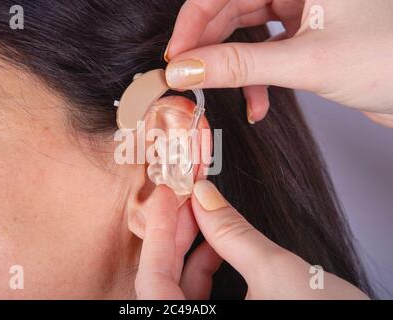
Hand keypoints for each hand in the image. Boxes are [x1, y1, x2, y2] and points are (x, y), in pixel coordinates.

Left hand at [135, 181, 368, 298]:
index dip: (157, 233)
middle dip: (173, 238)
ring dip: (189, 251)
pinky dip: (203, 270)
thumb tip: (206, 196)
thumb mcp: (278, 273)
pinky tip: (216, 247)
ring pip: (179, 292)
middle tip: (185, 201)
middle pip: (162, 285)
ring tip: (202, 217)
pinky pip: (198, 301)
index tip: (167, 196)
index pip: (153, 282)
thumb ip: (233, 233)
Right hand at [164, 0, 392, 127]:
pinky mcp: (306, 31)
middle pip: (231, 6)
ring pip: (245, 30)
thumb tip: (187, 70)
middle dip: (210, 48)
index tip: (177, 58)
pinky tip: (259, 105)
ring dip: (234, 68)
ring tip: (227, 97)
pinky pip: (265, 50)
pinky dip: (257, 78)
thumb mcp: (306, 62)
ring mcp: (302, 6)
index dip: (194, 21)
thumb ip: (240, 65)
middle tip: (192, 80)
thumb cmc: (390, 61)